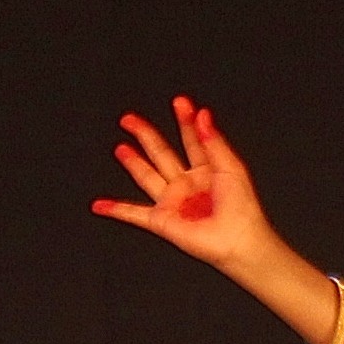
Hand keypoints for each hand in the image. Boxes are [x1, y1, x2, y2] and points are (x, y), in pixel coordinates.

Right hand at [92, 96, 274, 271]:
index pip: (192, 141)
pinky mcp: (163, 220)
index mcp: (208, 172)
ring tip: (121, 147)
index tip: (180, 102)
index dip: (185, 121)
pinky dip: (116, 210)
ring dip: (133, 162)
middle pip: (162, 154)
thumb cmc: (242, 210)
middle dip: (146, 135)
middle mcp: (189, 186)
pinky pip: (134, 214)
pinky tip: (101, 205)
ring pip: (147, 177)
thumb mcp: (231, 167)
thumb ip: (213, 141)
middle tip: (130, 119)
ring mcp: (174, 202)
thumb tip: (202, 115)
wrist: (239, 241)